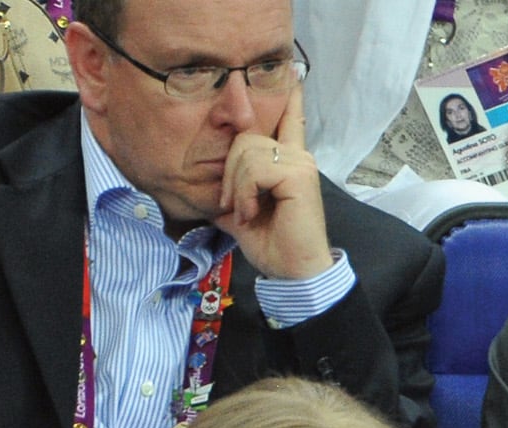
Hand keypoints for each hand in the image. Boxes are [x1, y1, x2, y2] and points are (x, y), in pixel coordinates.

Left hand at [217, 80, 332, 280]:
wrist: (293, 271)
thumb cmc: (273, 246)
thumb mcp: (243, 214)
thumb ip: (231, 193)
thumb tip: (207, 190)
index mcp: (288, 163)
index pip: (290, 121)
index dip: (290, 98)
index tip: (294, 75)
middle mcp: (297, 157)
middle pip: (246, 137)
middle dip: (229, 172)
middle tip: (233, 205)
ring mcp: (300, 163)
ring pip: (247, 152)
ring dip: (236, 186)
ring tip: (246, 212)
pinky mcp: (298, 175)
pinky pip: (255, 168)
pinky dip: (246, 193)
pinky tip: (252, 213)